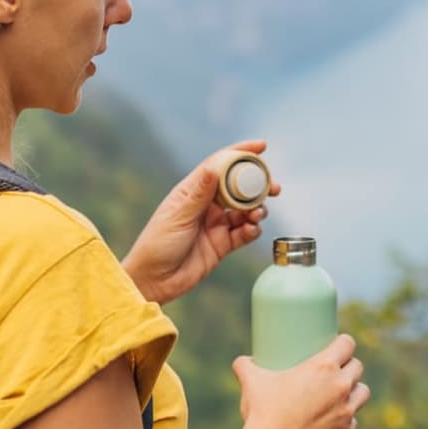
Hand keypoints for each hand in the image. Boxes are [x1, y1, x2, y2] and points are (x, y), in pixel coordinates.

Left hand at [121, 141, 281, 304]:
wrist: (154, 281)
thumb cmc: (157, 245)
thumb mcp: (178, 216)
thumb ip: (199, 194)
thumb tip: (213, 168)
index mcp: (192, 192)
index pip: (219, 165)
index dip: (240, 154)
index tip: (261, 147)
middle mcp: (206, 205)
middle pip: (238, 187)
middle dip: (258, 185)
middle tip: (273, 187)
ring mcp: (216, 225)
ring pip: (245, 210)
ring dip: (257, 209)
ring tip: (258, 214)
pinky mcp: (222, 245)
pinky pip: (244, 233)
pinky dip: (252, 230)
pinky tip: (252, 230)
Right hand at [231, 335, 369, 428]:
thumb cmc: (262, 412)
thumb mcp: (251, 383)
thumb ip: (245, 366)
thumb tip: (242, 362)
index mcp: (324, 367)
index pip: (347, 344)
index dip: (344, 343)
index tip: (338, 346)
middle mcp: (341, 386)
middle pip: (357, 367)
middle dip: (349, 366)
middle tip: (337, 370)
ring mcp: (346, 411)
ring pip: (363, 392)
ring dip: (355, 390)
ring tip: (345, 392)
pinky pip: (354, 421)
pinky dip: (347, 419)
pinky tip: (339, 418)